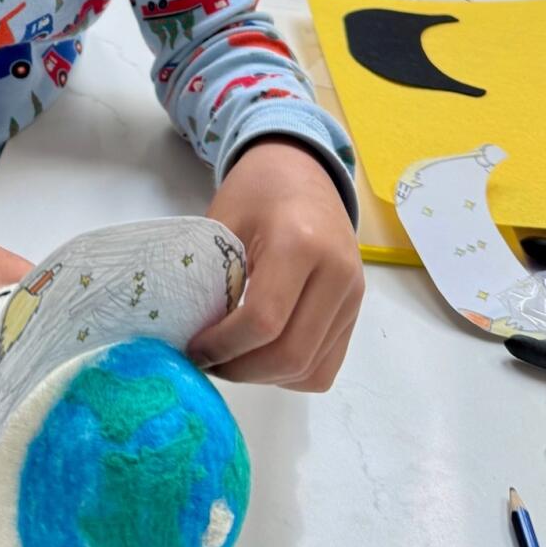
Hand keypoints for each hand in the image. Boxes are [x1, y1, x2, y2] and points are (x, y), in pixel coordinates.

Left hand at [188, 138, 363, 390]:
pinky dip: (289, 373)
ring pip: (310, 369)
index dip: (223, 346)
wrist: (302, 169)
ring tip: (231, 359)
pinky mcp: (355, 310)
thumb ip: (210, 280)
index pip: (264, 320)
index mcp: (299, 243)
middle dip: (242, 370)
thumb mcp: (223, 224)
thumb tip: (190, 339)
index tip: (193, 348)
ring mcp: (352, 295)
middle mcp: (336, 274)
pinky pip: (325, 365)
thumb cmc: (255, 191)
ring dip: (264, 377)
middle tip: (207, 363)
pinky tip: (260, 355)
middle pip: (291, 354)